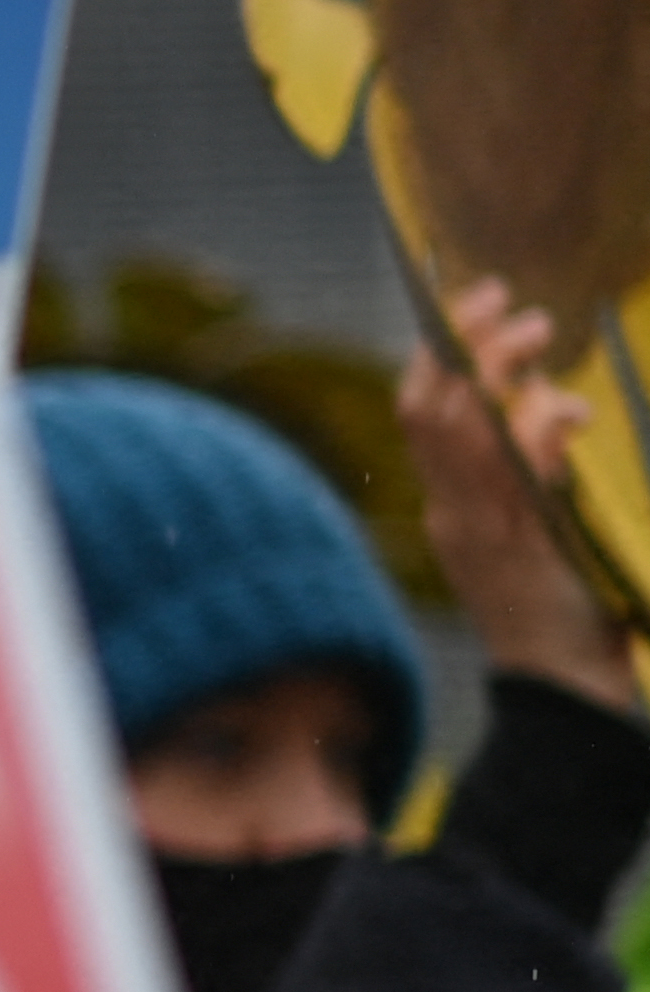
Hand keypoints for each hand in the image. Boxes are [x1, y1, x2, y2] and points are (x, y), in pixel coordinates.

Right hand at [407, 278, 640, 714]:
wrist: (570, 692)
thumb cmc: (571, 612)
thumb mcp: (541, 532)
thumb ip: (533, 476)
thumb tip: (549, 406)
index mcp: (453, 508)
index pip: (420, 412)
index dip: (440, 348)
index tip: (473, 299)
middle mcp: (452, 514)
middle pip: (428, 407)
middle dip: (463, 341)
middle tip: (509, 301)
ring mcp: (477, 530)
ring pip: (458, 427)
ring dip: (497, 367)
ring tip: (542, 333)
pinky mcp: (515, 547)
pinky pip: (512, 470)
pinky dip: (536, 428)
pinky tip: (568, 412)